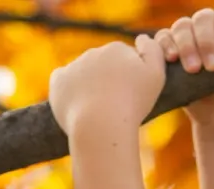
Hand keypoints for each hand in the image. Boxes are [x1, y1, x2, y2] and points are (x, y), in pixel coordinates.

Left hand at [49, 35, 167, 137]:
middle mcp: (93, 52)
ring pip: (84, 75)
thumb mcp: (156, 76)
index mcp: (116, 49)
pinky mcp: (58, 81)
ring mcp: (74, 65)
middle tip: (116, 106)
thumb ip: (154, 52)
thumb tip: (142, 38)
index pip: (124, 61)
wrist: (100, 125)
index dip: (130, 80)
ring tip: (98, 111)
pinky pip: (63, 81)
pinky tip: (78, 104)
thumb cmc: (132, 104)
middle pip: (103, 67)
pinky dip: (69, 91)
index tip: (132, 96)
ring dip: (90, 87)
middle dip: (109, 81)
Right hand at [156, 4, 213, 126]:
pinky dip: (165, 46)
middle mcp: (212, 27)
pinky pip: (162, 39)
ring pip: (181, 27)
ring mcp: (190, 39)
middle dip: (206, 41)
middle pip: (203, 18)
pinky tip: (172, 60)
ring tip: (194, 70)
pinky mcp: (172, 53)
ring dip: (186, 45)